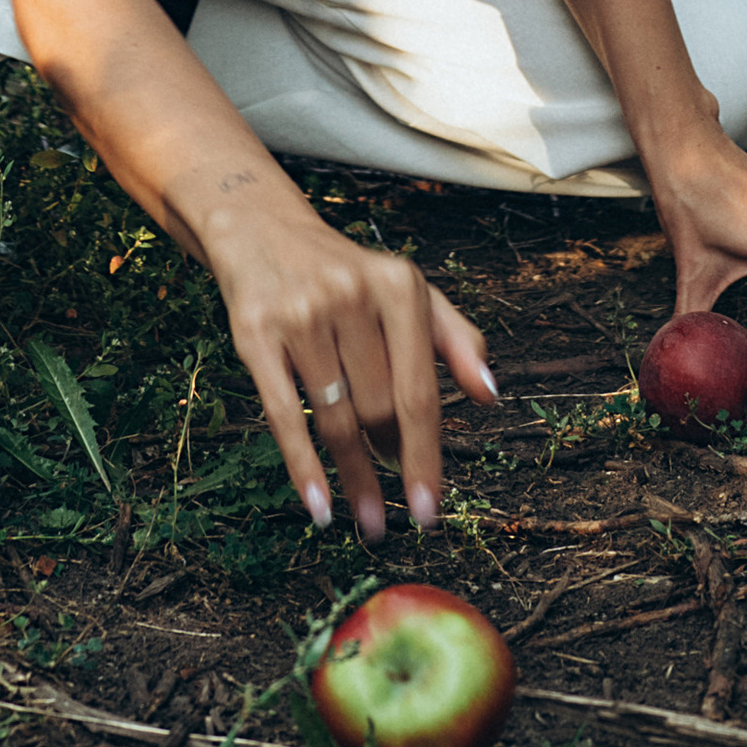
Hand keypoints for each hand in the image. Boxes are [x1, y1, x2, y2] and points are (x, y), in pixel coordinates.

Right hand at [202, 180, 498, 541]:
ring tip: (367, 518)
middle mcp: (352, 295)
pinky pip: (284, 415)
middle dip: (388, 463)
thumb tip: (490, 395)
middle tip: (392, 506)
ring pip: (336, 419)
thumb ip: (456, 338)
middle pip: (378, 410)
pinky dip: (304, 468)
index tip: (429, 510)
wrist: (263, 228)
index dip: (426, 457)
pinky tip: (319, 508)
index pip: (420, 390)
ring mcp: (302, 314)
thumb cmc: (348, 274)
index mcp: (399, 285)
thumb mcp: (407, 290)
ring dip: (354, 480)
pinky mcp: (257, 333)